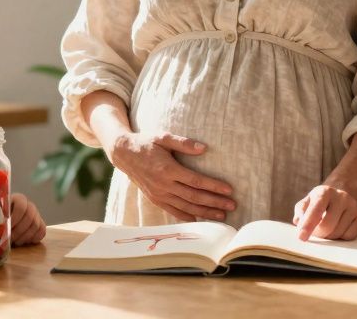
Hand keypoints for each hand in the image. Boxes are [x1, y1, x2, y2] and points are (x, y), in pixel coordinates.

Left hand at [9, 193, 45, 245]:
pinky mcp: (40, 224)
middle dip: (19, 231)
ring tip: (16, 241)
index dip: (14, 219)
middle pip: (30, 217)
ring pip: (36, 225)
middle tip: (11, 239)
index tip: (7, 229)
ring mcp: (36, 215)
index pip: (21, 207)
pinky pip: (42, 231)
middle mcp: (30, 205)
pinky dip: (34, 238)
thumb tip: (2, 226)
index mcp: (18, 199)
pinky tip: (25, 241)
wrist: (6, 223)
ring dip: (25, 236)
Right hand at [108, 131, 235, 221]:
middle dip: (214, 202)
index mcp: (167, 169)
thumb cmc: (146, 143)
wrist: (124, 154)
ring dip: (205, 212)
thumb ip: (183, 142)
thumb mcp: (163, 137)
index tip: (229, 190)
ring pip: (186, 207)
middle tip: (232, 205)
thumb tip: (204, 148)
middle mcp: (163, 184)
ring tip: (222, 215)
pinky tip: (200, 220)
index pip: (195, 181)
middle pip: (193, 197)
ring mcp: (159, 194)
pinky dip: (187, 217)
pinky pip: (173, 211)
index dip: (213, 186)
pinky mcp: (155, 199)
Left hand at [291, 184, 356, 240]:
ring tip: (327, 228)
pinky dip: (341, 237)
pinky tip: (338, 228)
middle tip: (315, 233)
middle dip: (318, 234)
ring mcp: (353, 206)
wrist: (340, 195)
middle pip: (327, 226)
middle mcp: (341, 196)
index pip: (316, 210)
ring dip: (329, 237)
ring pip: (338, 233)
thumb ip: (301, 211)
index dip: (308, 225)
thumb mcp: (307, 202)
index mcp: (324, 192)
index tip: (301, 237)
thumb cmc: (320, 202)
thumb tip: (299, 222)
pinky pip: (349, 236)